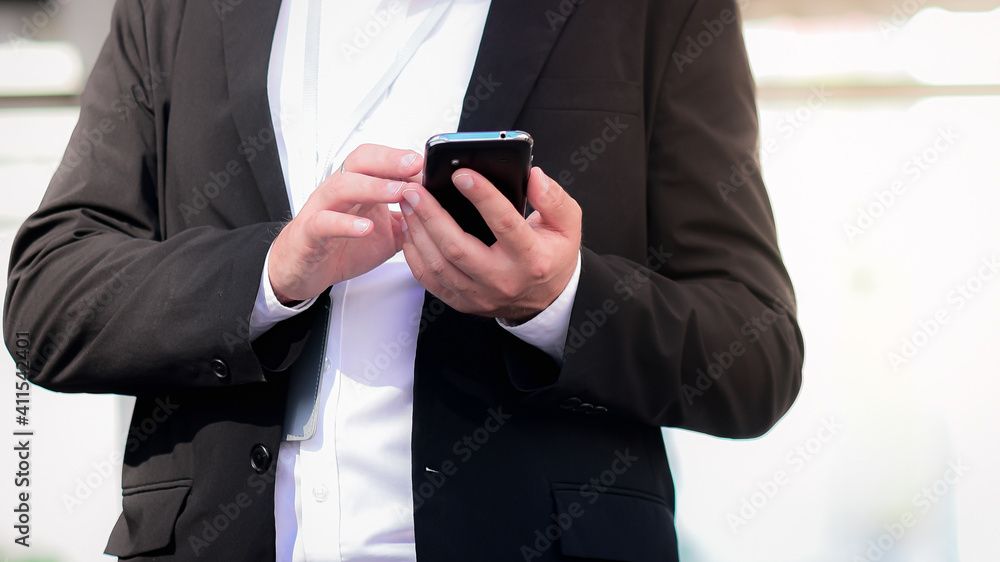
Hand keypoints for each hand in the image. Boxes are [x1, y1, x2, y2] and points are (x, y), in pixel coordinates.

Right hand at [268, 144, 422, 303]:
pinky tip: (365, 227)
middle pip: (360, 161)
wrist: (303, 269)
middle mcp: (339, 192)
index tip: (428, 162)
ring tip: (399, 191)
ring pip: (343, 187)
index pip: (379, 159)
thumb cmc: (340, 246)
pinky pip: (324, 223)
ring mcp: (322, 210)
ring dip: (373, 187)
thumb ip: (409, 220)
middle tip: (415, 165)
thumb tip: (441, 212)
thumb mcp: (386, 233)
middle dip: (389, 160)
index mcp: (358, 187)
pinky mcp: (309, 234)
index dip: (402, 158)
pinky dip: (345, 224)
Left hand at [399, 167, 581, 321]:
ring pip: (439, 264)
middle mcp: (504, 280)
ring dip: (418, 231)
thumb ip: (554, 199)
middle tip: (415, 188)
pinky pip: (430, 280)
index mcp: (532, 258)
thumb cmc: (552, 256)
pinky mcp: (463, 302)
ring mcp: (480, 295)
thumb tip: (534, 176)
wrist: (546, 300)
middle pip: (458, 247)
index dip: (482, 197)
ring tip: (408, 203)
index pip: (504, 223)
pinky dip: (415, 254)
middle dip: (432, 215)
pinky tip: (410, 230)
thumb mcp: (567, 225)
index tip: (461, 174)